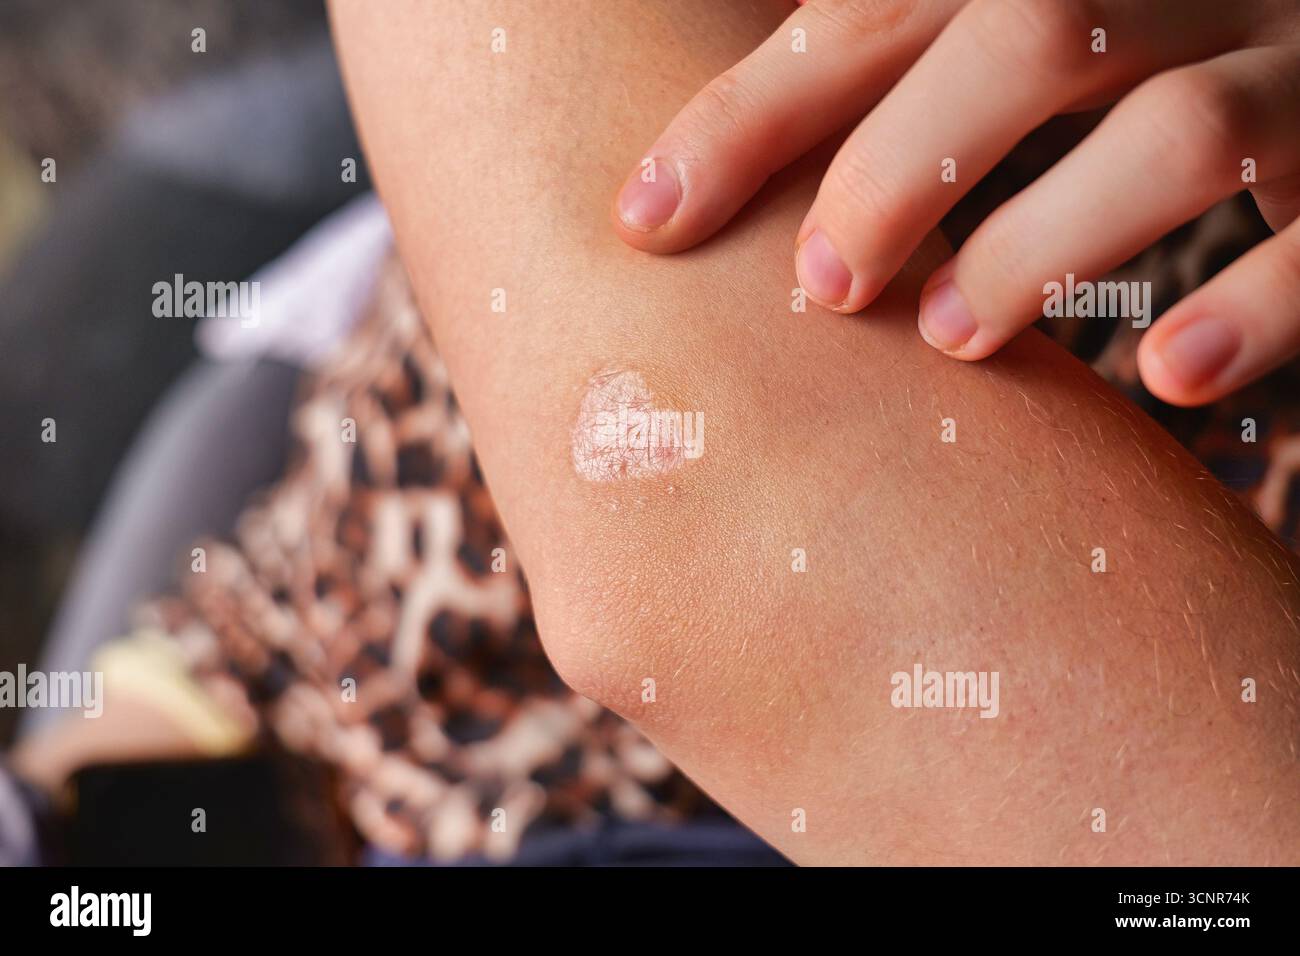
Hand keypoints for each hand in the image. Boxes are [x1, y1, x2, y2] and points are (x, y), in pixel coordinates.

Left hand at [611, 0, 1299, 405]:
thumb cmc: (1133, 89)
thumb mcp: (1019, 61)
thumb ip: (903, 92)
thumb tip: (714, 205)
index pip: (880, 4)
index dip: (754, 109)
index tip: (646, 216)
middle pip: (1028, 30)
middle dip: (894, 168)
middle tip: (823, 288)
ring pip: (1178, 133)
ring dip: (1038, 247)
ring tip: (950, 338)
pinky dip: (1247, 311)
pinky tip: (1161, 378)